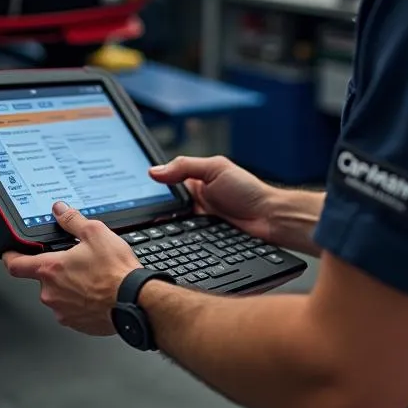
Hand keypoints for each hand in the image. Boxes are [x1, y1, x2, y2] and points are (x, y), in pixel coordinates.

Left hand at [3, 201, 140, 335]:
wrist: (134, 301)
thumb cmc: (116, 272)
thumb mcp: (95, 233)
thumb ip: (72, 221)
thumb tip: (60, 211)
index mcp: (51, 270)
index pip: (16, 265)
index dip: (10, 256)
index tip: (9, 253)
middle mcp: (52, 293)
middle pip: (44, 278)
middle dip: (58, 269)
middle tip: (78, 261)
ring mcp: (63, 311)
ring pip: (60, 294)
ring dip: (71, 285)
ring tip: (93, 277)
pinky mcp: (77, 324)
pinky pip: (73, 309)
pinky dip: (82, 301)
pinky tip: (98, 292)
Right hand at [149, 155, 276, 241]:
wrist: (270, 219)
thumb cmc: (248, 190)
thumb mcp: (215, 169)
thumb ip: (185, 166)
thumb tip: (155, 171)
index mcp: (196, 180)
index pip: (167, 182)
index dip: (153, 187)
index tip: (137, 194)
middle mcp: (196, 200)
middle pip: (167, 206)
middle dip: (156, 210)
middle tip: (142, 214)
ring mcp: (200, 220)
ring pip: (174, 225)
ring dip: (166, 227)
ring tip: (152, 227)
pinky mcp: (205, 238)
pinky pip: (186, 239)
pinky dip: (179, 240)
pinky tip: (171, 241)